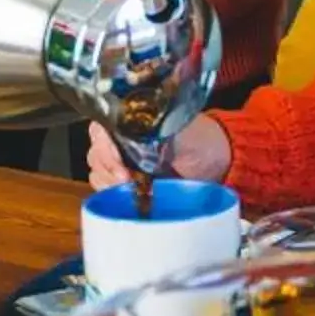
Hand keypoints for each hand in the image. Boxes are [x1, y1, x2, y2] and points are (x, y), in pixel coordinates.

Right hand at [88, 115, 229, 189]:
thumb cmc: (201, 141)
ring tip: (133, 188)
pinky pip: (107, 189)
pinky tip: (131, 196)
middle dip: (108, 168)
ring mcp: (122, 161)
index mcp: (130, 119)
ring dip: (111, 183)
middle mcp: (121, 138)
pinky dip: (115, 194)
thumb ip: (158, 129)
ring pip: (98, 172)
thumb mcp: (182, 130)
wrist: (218, 164)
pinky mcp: (127, 183)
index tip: (120, 162)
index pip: (100, 129)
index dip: (105, 147)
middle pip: (96, 152)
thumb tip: (139, 132)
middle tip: (127, 179)